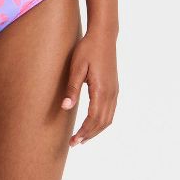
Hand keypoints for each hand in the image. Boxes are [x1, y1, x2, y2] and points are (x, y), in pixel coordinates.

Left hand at [61, 27, 118, 146]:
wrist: (103, 35)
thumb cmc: (87, 49)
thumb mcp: (77, 67)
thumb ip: (72, 88)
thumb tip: (65, 107)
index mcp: (101, 90)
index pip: (93, 119)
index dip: (83, 132)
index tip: (73, 141)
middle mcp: (111, 93)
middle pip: (102, 123)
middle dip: (89, 135)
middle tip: (75, 143)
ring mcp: (114, 91)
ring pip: (108, 119)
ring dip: (96, 130)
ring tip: (83, 136)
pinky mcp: (114, 87)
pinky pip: (111, 111)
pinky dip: (102, 121)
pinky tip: (93, 122)